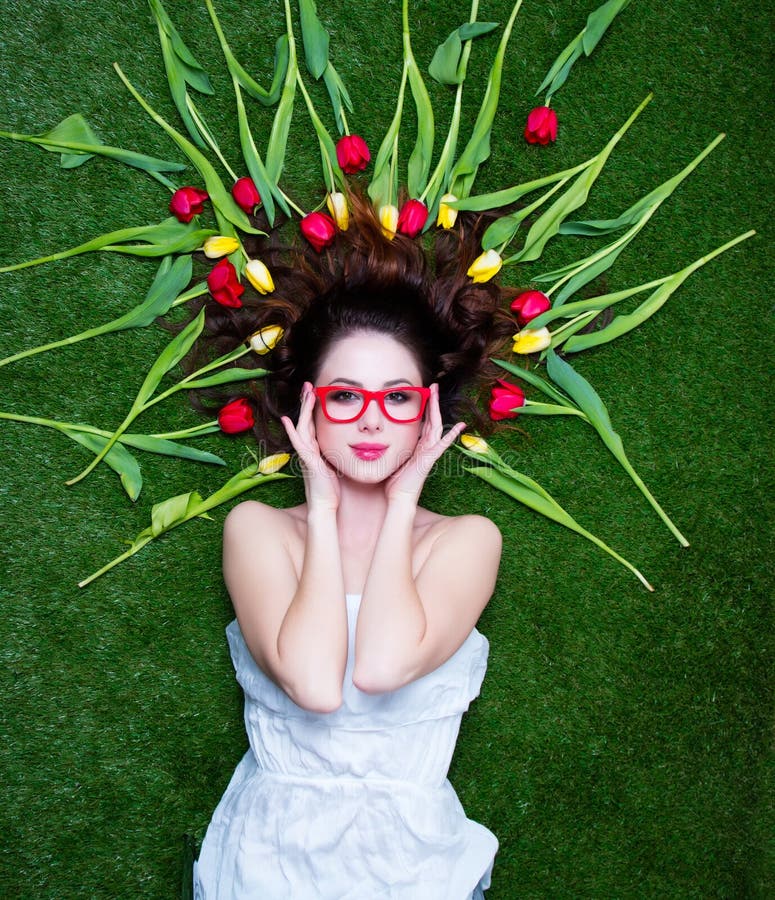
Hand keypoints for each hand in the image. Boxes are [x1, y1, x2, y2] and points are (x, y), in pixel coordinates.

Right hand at [281, 382, 340, 511]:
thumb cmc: (333, 487)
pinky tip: (287, 420)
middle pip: (305, 421)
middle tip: (308, 385)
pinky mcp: (306, 460)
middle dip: (306, 403)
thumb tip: (352, 443)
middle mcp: (308, 449)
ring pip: (301, 427)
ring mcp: (305, 454)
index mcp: (315, 449)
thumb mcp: (337, 463)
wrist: (326, 504)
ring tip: (305, 393)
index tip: (315, 393)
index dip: (312, 409)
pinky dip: (291, 431)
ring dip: (303, 410)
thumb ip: (338, 452)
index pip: (312, 424)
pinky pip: (297, 443)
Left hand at [383, 383, 465, 503]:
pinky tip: (460, 427)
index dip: (425, 408)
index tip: (424, 393)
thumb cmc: (394, 481)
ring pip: (437, 427)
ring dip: (437, 410)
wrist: (399, 498)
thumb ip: (394, 446)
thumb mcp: (394, 457)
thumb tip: (383, 435)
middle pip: (432, 420)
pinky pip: (442, 446)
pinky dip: (451, 437)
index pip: (424, 423)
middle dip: (433, 402)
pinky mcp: (430, 460)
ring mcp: (429, 453)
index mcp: (418, 446)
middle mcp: (426, 448)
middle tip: (433, 386)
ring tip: (437, 394)